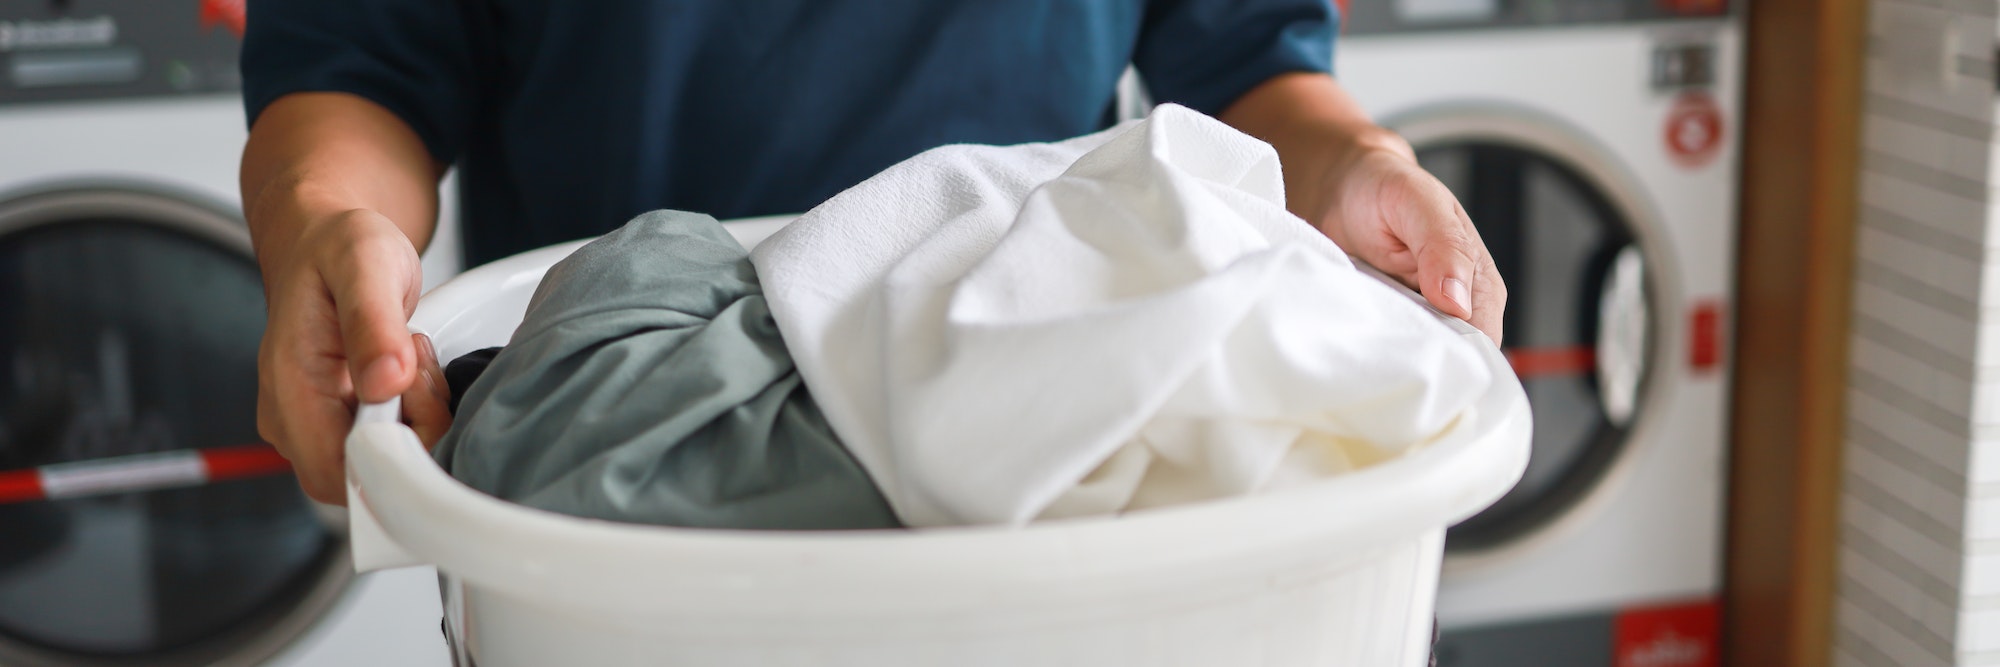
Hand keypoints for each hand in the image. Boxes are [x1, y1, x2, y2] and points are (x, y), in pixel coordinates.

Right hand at [255, 208, 450, 503]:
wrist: (325, 242)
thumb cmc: (339, 249)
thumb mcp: (365, 263)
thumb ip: (374, 321)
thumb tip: (387, 383)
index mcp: (289, 387)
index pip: (338, 475)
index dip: (394, 454)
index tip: (414, 389)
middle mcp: (292, 419)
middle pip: (363, 478)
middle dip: (412, 435)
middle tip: (417, 369)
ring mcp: (311, 425)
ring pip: (379, 463)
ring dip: (416, 422)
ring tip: (409, 361)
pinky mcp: (334, 423)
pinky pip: (384, 445)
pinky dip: (412, 418)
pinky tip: (406, 375)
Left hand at [1312, 134, 1505, 343]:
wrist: (1344, 186)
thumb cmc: (1387, 188)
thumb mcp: (1418, 203)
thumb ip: (1444, 246)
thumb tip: (1459, 302)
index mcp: (1479, 282)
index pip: (1482, 338)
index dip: (1457, 353)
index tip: (1421, 351)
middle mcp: (1454, 307)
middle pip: (1449, 357)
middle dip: (1421, 358)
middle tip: (1385, 341)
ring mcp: (1419, 318)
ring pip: (1416, 358)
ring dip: (1393, 353)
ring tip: (1369, 332)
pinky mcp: (1387, 323)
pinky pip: (1385, 349)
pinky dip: (1371, 346)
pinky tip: (1358, 334)